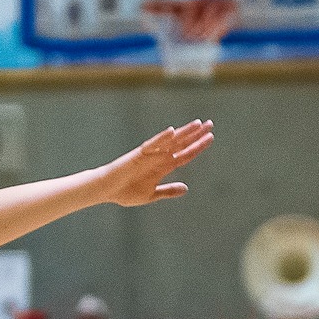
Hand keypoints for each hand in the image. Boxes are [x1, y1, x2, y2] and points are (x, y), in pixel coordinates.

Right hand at [99, 121, 214, 206]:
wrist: (107, 190)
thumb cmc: (126, 192)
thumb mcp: (152, 194)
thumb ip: (168, 190)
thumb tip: (186, 188)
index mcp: (163, 167)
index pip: (185, 154)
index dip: (198, 147)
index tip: (210, 138)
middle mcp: (159, 157)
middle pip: (181, 144)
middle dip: (196, 135)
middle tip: (211, 124)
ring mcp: (150, 155)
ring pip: (170, 141)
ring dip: (183, 132)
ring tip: (198, 124)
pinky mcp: (138, 155)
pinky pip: (152, 145)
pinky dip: (161, 138)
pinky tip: (171, 132)